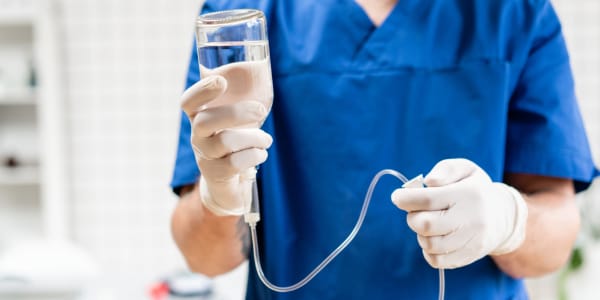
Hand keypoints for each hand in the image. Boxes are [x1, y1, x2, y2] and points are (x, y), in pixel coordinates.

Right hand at [181, 75, 272, 215]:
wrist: (229, 184)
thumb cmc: (236, 143)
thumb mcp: (235, 120)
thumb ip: (241, 98)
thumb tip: (261, 66)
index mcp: (199, 117)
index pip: (188, 102)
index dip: (201, 91)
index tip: (221, 80)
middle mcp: (197, 136)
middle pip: (206, 121)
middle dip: (236, 113)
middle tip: (261, 110)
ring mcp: (204, 156)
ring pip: (226, 141)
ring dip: (254, 137)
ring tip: (266, 140)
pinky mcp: (216, 174)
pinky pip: (236, 162)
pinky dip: (255, 155)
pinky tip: (260, 154)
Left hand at [391, 159, 527, 268]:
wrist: (503, 216)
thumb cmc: (474, 189)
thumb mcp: (465, 169)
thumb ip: (445, 170)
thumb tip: (428, 181)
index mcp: (468, 194)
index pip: (428, 199)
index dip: (406, 199)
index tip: (397, 197)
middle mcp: (472, 220)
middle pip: (425, 225)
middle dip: (412, 217)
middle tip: (415, 210)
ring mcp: (471, 241)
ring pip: (429, 244)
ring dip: (420, 233)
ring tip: (429, 222)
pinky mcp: (468, 256)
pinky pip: (436, 260)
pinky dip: (428, 250)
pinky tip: (434, 237)